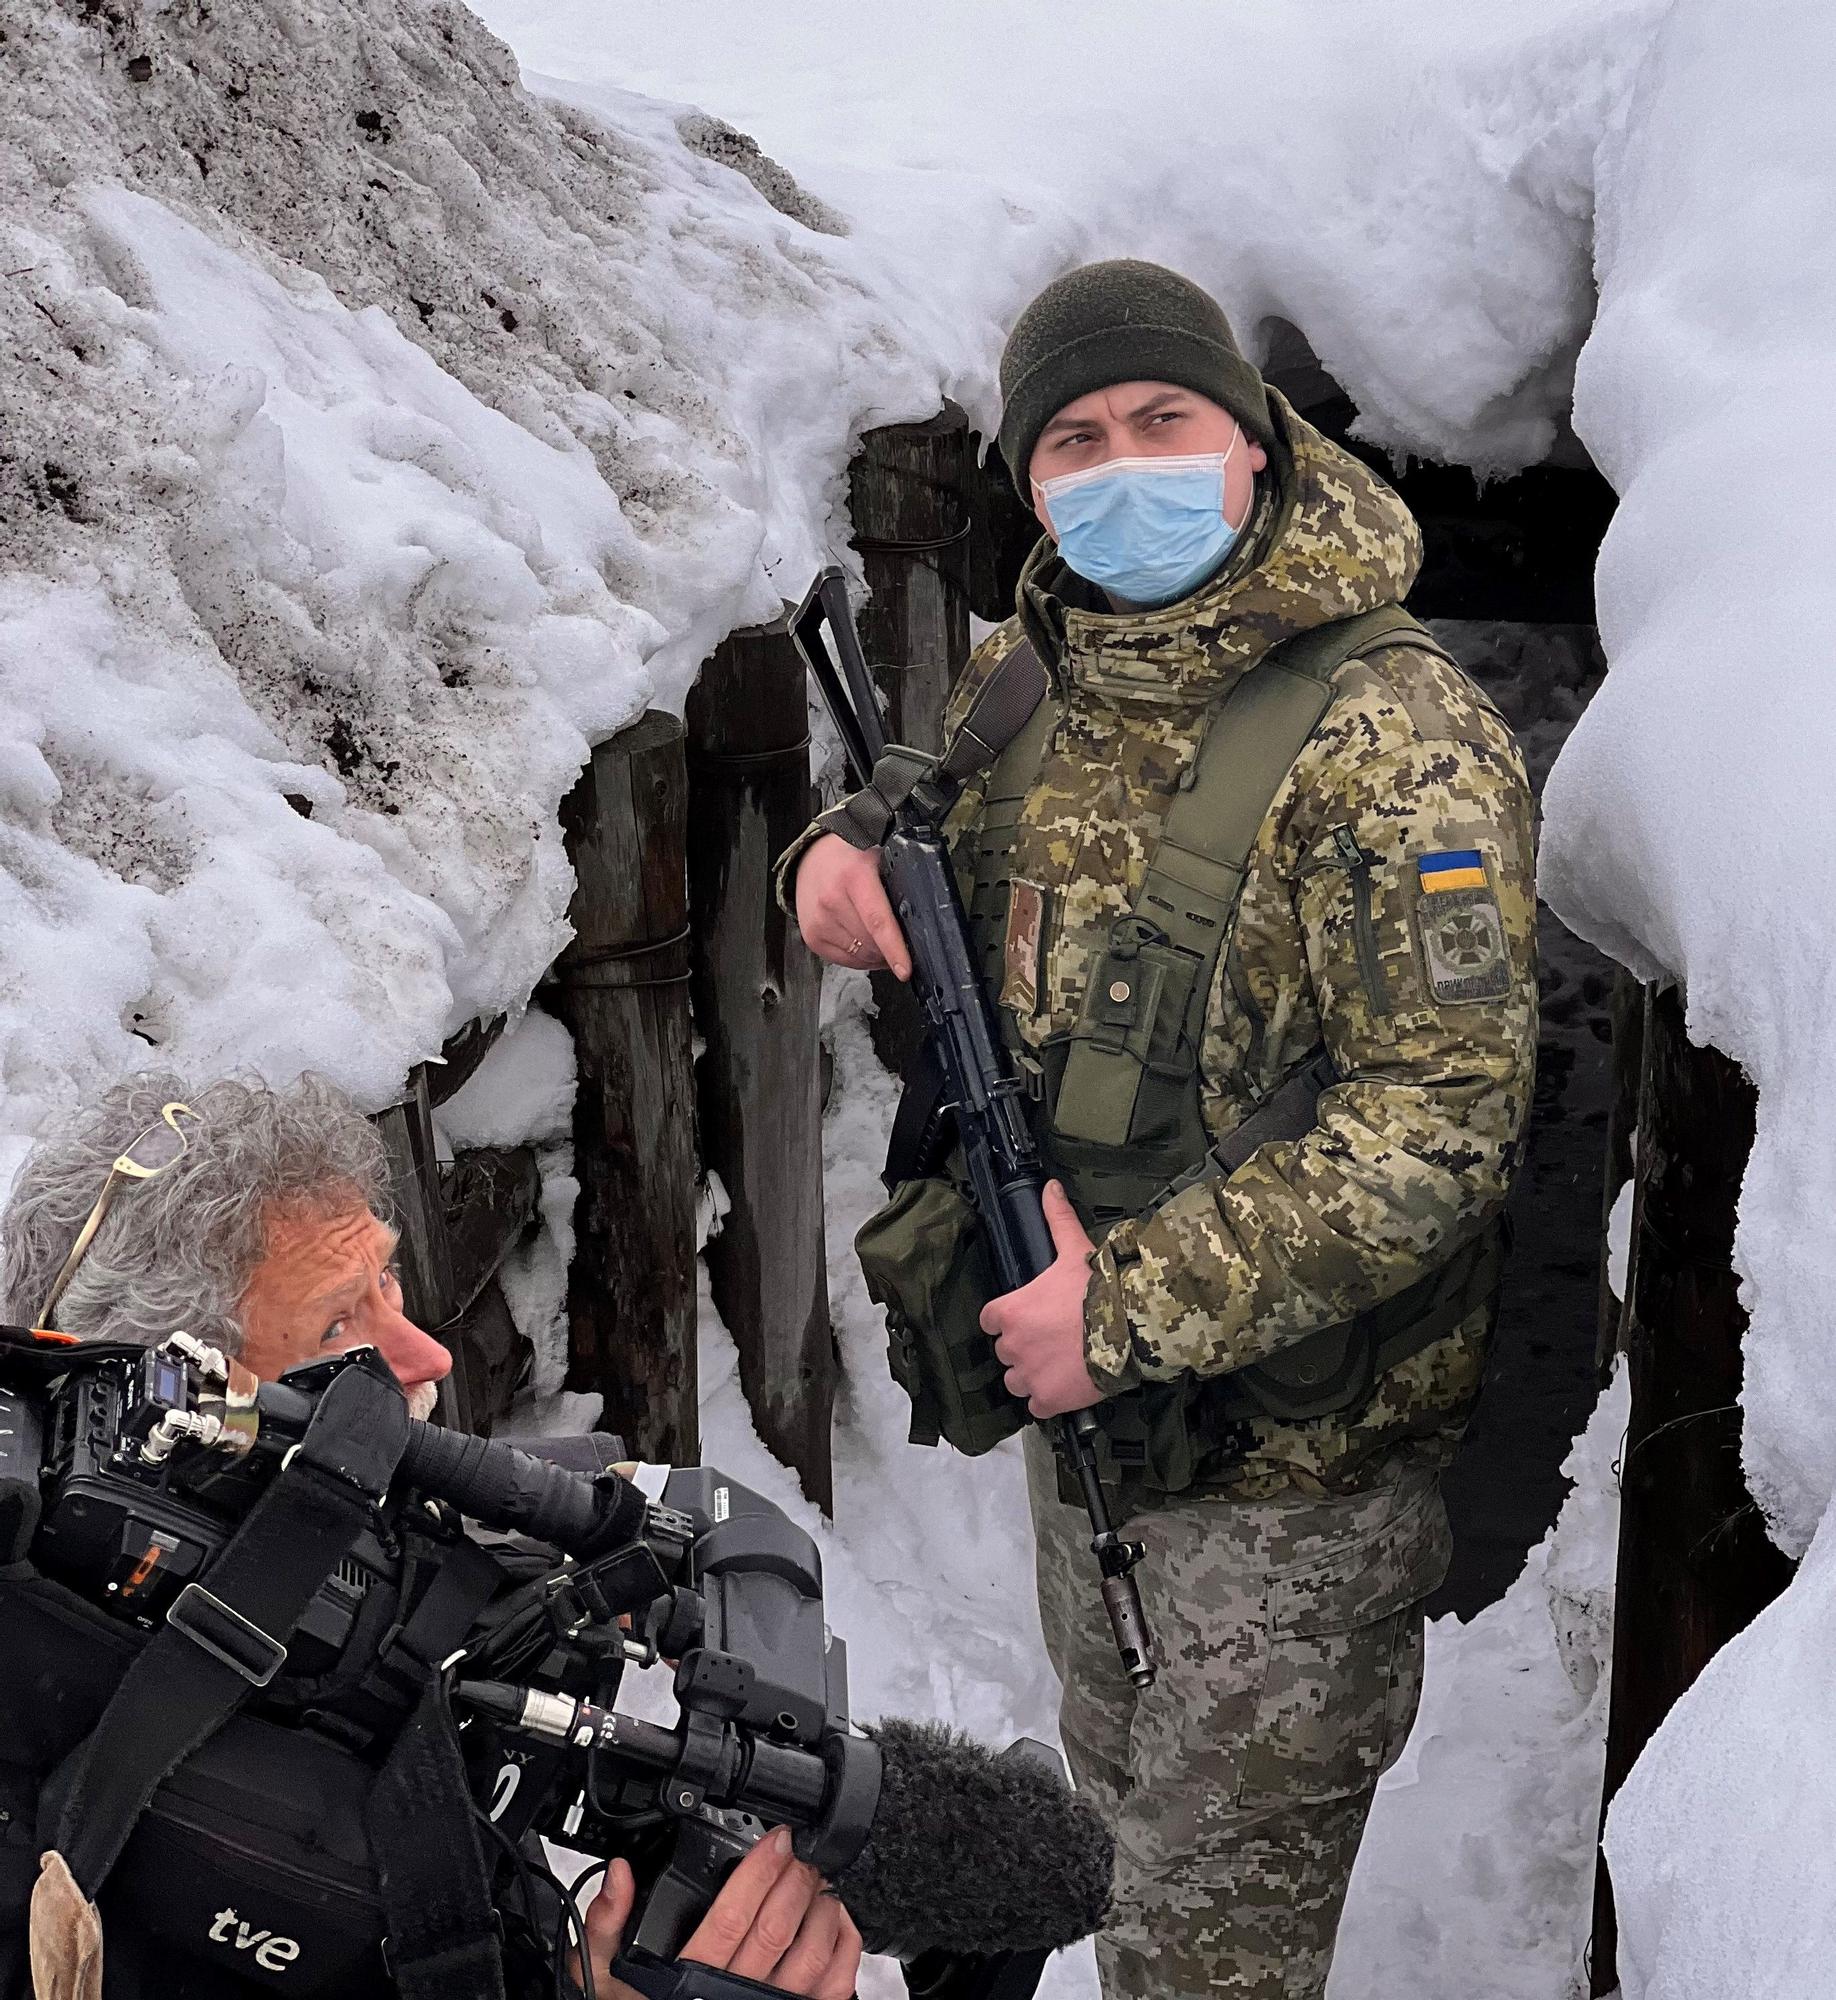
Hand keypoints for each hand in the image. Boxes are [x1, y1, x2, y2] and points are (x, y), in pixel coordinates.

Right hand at [581, 1828, 861, 1999]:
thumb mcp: (603, 1974)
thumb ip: (608, 1923)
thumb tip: (620, 1874)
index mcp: (689, 1979)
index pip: (732, 1917)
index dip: (759, 1873)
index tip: (775, 1840)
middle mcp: (735, 1997)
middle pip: (778, 1929)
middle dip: (795, 1878)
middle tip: (798, 1851)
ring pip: (812, 1955)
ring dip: (821, 1907)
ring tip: (816, 1878)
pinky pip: (835, 1986)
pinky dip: (844, 1947)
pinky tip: (835, 1920)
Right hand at [793, 834, 911, 978]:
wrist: (812, 857)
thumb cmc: (851, 858)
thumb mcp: (879, 859)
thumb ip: (898, 885)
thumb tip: (919, 923)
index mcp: (854, 877)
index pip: (877, 922)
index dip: (894, 949)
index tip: (905, 970)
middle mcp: (831, 900)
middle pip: (871, 944)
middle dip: (890, 949)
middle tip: (899, 938)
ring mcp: (819, 921)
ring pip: (860, 956)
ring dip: (876, 954)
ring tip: (879, 937)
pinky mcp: (812, 937)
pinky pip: (845, 960)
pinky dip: (860, 958)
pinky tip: (864, 942)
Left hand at [979, 1182, 1103, 1417]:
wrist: (1130, 1328)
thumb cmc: (1099, 1289)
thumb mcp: (1075, 1248)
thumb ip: (1056, 1219)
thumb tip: (1049, 1187)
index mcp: (1009, 1311)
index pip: (989, 1320)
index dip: (1006, 1319)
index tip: (1026, 1318)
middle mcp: (1011, 1345)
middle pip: (1004, 1352)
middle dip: (1023, 1348)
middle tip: (1052, 1339)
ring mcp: (1028, 1376)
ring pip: (1016, 1382)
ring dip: (1031, 1376)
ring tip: (1058, 1364)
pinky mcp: (1048, 1401)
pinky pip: (1036, 1407)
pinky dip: (1048, 1400)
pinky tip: (1067, 1385)